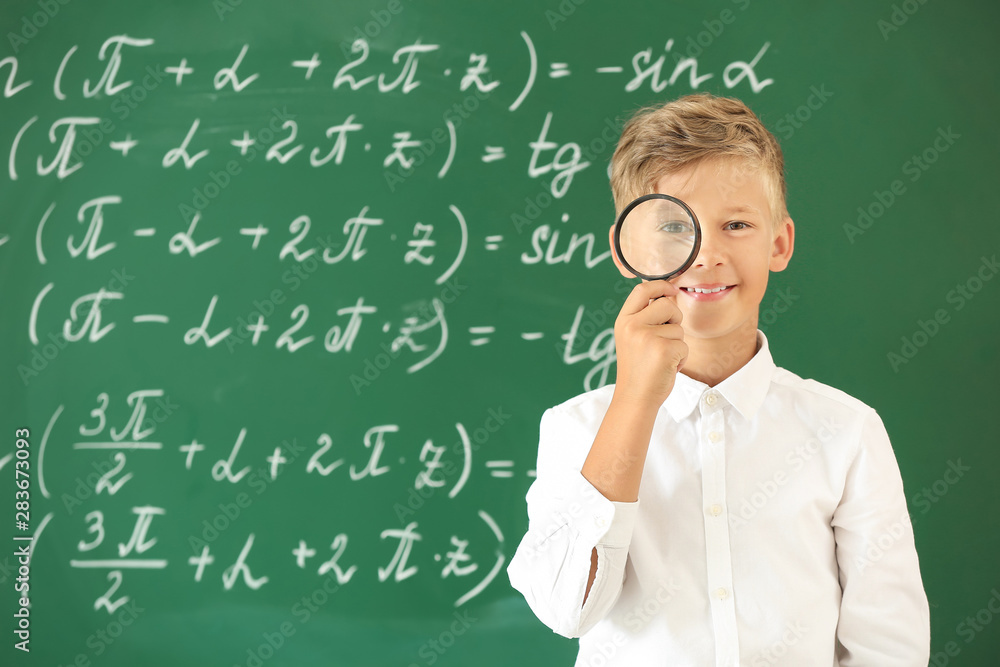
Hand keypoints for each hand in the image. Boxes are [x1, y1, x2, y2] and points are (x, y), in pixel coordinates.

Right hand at [612, 280, 687, 407]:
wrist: (634, 398)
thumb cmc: (638, 369)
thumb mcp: (633, 338)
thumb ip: (645, 318)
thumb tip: (669, 295)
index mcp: (623, 321)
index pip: (642, 290)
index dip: (660, 285)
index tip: (671, 289)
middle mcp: (632, 326)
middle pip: (667, 304)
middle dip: (675, 319)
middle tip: (666, 339)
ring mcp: (646, 337)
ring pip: (679, 328)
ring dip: (678, 344)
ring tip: (662, 359)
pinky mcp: (663, 350)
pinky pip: (684, 345)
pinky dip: (682, 358)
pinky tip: (667, 368)